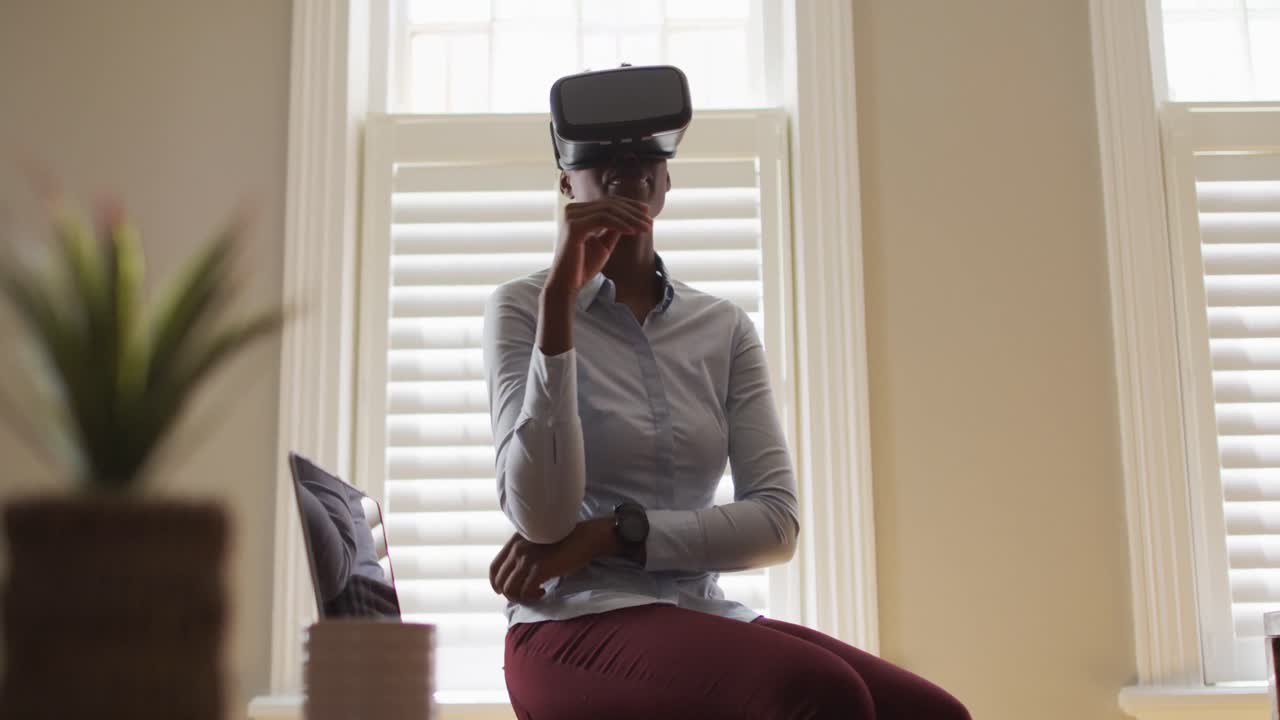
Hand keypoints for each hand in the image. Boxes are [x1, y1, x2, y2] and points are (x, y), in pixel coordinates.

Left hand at [489, 519, 616, 602]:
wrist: (585, 538)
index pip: (494, 567)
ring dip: (522, 597)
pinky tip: (543, 593)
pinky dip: (532, 597)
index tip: (503, 592)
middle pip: (501, 581)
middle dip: (511, 594)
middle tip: (527, 595)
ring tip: (537, 593)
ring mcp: (527, 558)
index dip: (496, 584)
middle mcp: (517, 548)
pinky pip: (525, 592)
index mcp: (515, 541)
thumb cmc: (565, 543)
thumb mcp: (537, 543)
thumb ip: (524, 554)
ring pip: (510, 589)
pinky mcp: (539, 568)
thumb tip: (515, 578)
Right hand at [544, 198, 651, 296]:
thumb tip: (630, 217)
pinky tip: (633, 231)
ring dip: (630, 218)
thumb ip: (613, 229)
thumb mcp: (603, 244)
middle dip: (633, 212)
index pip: (608, 202)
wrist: (567, 285)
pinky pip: (602, 219)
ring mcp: (571, 216)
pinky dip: (620, 224)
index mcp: (578, 212)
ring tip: (646, 228)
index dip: (629, 205)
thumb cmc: (583, 267)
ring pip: (608, 210)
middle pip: (609, 204)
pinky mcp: (573, 226)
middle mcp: (572, 210)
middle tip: (650, 221)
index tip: (647, 212)